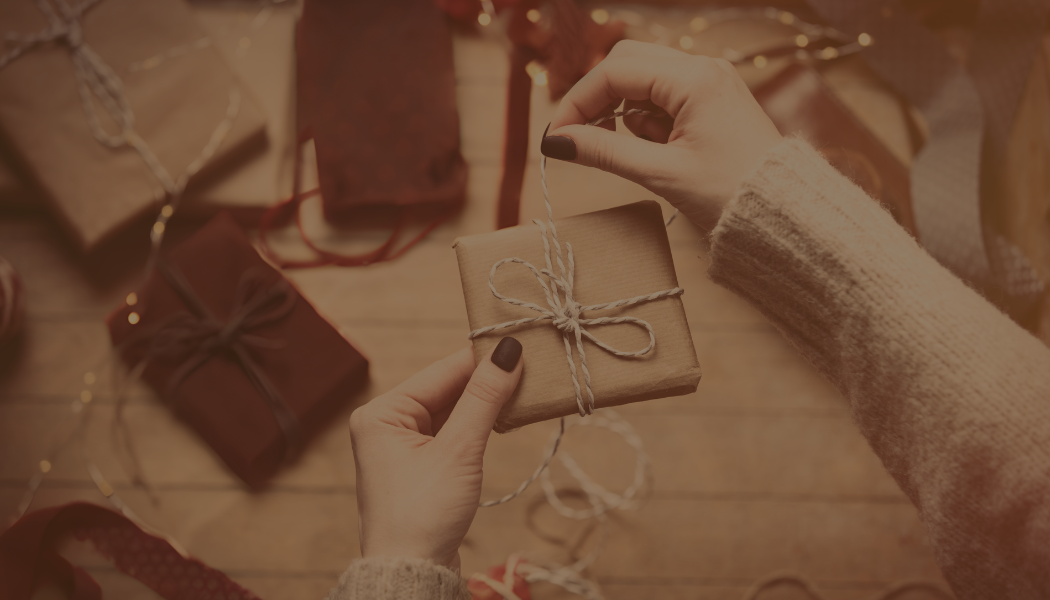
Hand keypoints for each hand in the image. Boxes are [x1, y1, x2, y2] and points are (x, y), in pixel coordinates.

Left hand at [349, 338, 523, 569]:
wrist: (412, 573)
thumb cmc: (423, 513)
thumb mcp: (458, 450)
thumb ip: (484, 398)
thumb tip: (507, 353)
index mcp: (382, 412)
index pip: (441, 372)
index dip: (482, 358)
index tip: (521, 343)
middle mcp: (386, 423)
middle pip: (446, 389)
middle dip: (486, 381)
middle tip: (530, 365)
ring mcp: (402, 446)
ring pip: (452, 410)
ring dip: (485, 403)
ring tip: (525, 386)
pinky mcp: (420, 466)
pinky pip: (452, 432)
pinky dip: (478, 425)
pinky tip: (505, 416)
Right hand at [542, 40, 782, 230]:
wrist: (785, 214)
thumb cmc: (731, 194)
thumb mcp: (660, 174)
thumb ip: (605, 152)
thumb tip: (558, 142)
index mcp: (694, 79)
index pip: (614, 73)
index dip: (578, 103)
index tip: (557, 137)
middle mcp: (704, 69)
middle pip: (627, 63)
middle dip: (599, 99)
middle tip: (582, 138)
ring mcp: (711, 82)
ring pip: (644, 79)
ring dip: (625, 111)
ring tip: (638, 154)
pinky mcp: (714, 101)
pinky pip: (665, 97)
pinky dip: (648, 120)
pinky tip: (658, 151)